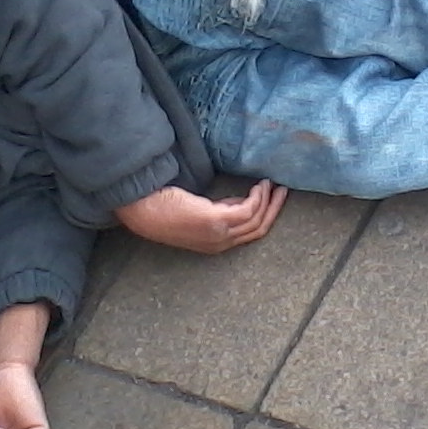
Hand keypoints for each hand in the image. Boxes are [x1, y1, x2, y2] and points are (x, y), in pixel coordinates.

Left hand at [113, 179, 288, 254]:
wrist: (143, 211)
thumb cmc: (165, 208)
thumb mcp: (200, 212)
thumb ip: (221, 210)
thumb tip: (243, 201)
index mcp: (216, 244)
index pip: (250, 234)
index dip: (266, 216)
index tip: (274, 198)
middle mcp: (219, 244)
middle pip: (258, 229)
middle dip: (274, 209)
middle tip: (284, 191)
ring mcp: (217, 234)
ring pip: (256, 220)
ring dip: (268, 200)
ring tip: (272, 184)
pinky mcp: (214, 221)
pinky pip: (247, 210)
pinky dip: (257, 197)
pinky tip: (258, 185)